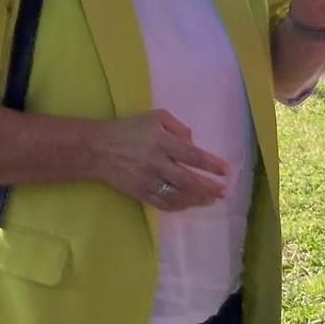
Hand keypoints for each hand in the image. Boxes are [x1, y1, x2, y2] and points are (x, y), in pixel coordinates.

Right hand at [101, 109, 229, 210]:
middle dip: (209, 187)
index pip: (192, 156)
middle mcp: (156, 162)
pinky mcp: (140, 193)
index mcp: (161, 141)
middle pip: (188, 180)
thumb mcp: (155, 117)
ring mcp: (147, 181)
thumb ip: (178, 127)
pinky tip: (189, 203)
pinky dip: (179, 206)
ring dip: (197, 199)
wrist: (99, 149)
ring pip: (178, 196)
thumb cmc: (130, 129)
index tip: (225, 171)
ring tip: (211, 199)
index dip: (211, 165)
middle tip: (223, 191)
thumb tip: (193, 144)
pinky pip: (163, 204)